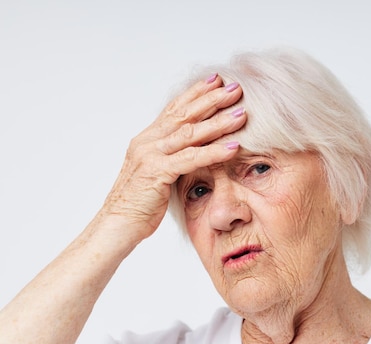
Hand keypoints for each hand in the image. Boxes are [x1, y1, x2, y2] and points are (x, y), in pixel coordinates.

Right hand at [100, 74, 245, 241]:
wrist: (117, 224)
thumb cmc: (139, 203)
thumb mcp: (156, 173)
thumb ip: (172, 157)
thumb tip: (193, 149)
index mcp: (147, 139)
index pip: (174, 108)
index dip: (196, 93)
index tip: (217, 80)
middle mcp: (148, 141)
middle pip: (184, 114)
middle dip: (212, 99)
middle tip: (236, 87)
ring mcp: (150, 155)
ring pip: (190, 133)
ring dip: (218, 122)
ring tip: (241, 113)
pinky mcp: (156, 172)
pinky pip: (190, 159)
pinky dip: (213, 152)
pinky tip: (233, 147)